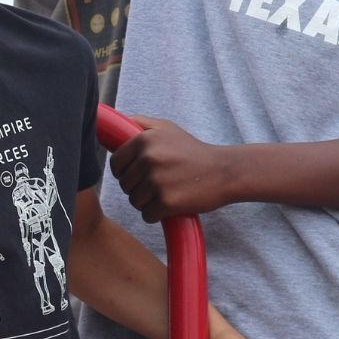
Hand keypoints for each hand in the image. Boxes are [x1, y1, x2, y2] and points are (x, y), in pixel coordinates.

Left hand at [109, 117, 237, 221]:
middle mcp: (148, 159)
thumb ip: (140, 124)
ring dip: (147, 202)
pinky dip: (157, 214)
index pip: (115, 164)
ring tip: (166, 192)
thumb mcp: (167, 128)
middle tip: (158, 183)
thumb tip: (114, 126)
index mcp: (143, 140)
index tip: (137, 174)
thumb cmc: (193, 151)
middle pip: (124, 185)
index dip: (124, 171)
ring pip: (134, 201)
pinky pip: (147, 215)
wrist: (224, 171)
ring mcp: (156, 181)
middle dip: (137, 187)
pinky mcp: (166, 202)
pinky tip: (170, 204)